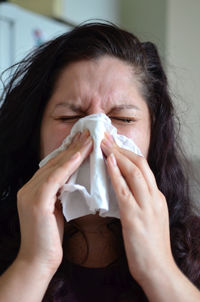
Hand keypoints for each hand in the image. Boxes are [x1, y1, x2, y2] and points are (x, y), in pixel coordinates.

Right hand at [16, 130, 92, 274]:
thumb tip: (73, 178)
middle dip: (73, 146)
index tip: (84, 139)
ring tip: (89, 138)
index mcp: (33, 189)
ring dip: (74, 151)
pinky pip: (54, 178)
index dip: (70, 151)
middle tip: (89, 132)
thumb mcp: (55, 209)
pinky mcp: (36, 202)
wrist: (38, 262)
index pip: (54, 165)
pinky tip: (80, 154)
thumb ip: (59, 192)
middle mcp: (29, 187)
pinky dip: (68, 165)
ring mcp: (30, 194)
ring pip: (55, 166)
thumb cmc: (49, 238)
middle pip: (55, 162)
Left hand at [101, 133, 174, 285]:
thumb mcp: (149, 218)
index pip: (144, 167)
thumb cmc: (150, 247)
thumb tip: (124, 189)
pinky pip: (125, 190)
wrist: (158, 269)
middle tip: (107, 135)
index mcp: (157, 197)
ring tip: (104, 142)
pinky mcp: (136, 217)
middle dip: (123, 148)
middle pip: (140, 164)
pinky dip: (116, 174)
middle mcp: (154, 197)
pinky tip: (108, 162)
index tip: (115, 143)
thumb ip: (140, 202)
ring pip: (135, 172)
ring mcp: (147, 206)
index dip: (128, 153)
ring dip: (118, 155)